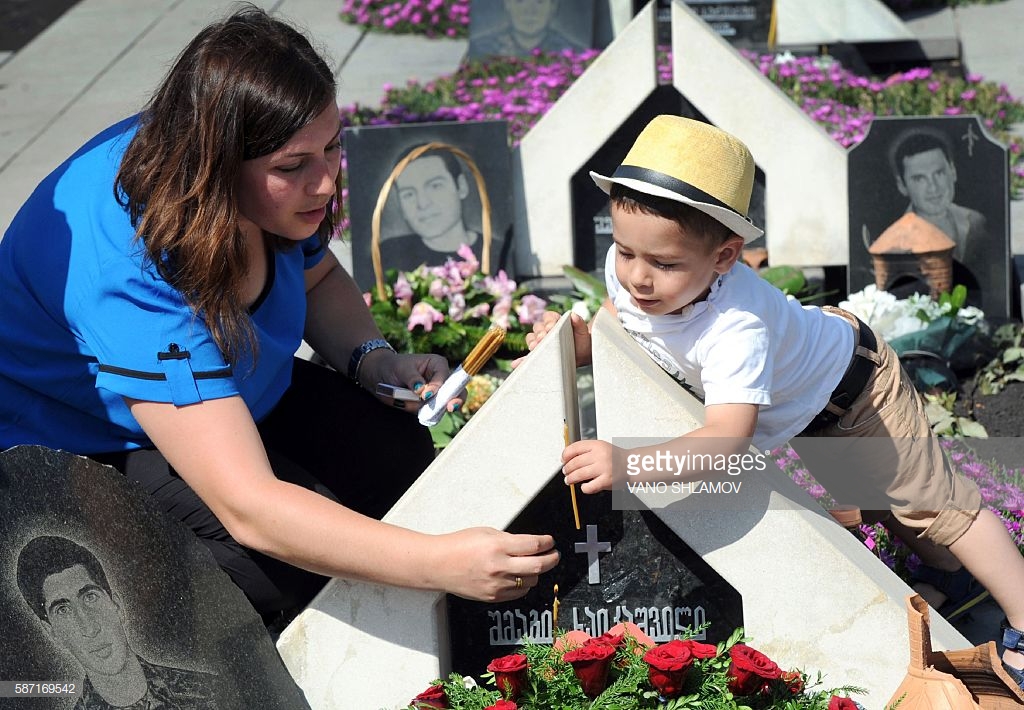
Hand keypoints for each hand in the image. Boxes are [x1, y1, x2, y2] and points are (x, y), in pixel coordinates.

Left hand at [363, 350, 462, 412]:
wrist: (379, 376)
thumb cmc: (392, 366)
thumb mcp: (400, 369)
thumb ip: (412, 378)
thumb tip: (422, 390)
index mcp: (437, 364)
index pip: (444, 376)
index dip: (438, 385)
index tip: (426, 394)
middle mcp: (440, 380)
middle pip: (456, 391)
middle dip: (456, 399)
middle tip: (451, 407)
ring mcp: (436, 395)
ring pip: (444, 405)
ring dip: (431, 409)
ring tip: (411, 404)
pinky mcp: (428, 406)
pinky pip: (432, 414)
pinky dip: (424, 415)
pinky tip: (412, 409)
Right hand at [437, 528, 558, 601]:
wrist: (438, 565)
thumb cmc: (459, 545)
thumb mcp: (486, 533)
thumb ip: (510, 539)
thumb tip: (530, 545)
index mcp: (498, 546)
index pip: (534, 546)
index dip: (547, 543)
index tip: (550, 541)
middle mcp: (499, 567)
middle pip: (538, 566)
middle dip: (552, 559)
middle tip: (555, 555)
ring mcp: (497, 584)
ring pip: (531, 581)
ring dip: (536, 572)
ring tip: (533, 564)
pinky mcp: (493, 597)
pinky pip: (519, 593)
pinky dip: (524, 584)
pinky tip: (521, 576)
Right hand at [512, 310, 591, 367]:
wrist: (584, 353)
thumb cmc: (583, 340)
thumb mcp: (583, 331)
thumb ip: (579, 323)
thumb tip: (573, 315)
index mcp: (555, 321)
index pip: (548, 317)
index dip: (548, 321)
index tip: (551, 327)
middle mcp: (546, 330)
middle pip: (537, 328)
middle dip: (540, 332)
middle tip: (543, 338)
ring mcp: (541, 342)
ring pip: (531, 339)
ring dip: (532, 343)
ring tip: (535, 348)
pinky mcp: (539, 354)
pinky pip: (528, 356)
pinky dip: (522, 360)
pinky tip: (516, 364)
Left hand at [561, 439, 619, 493]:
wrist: (631, 465)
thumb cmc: (615, 457)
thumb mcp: (601, 447)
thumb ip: (586, 450)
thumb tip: (568, 458)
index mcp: (597, 445)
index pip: (574, 448)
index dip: (565, 455)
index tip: (563, 460)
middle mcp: (600, 456)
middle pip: (575, 463)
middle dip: (567, 469)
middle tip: (566, 472)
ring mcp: (603, 468)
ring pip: (579, 474)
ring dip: (571, 478)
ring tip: (569, 480)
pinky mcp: (607, 481)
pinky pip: (590, 487)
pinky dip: (584, 488)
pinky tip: (584, 486)